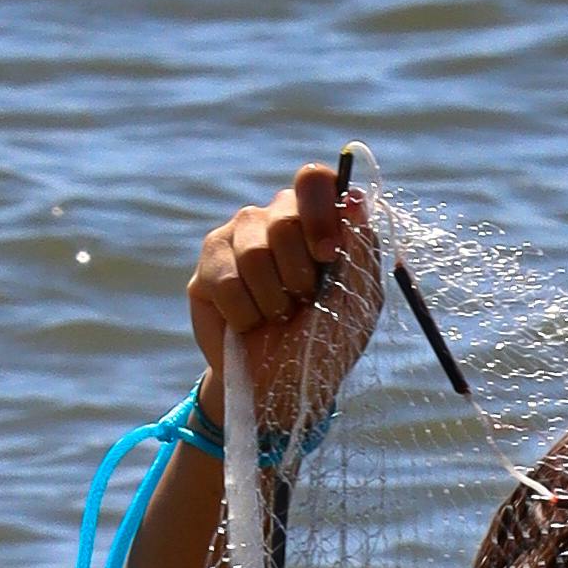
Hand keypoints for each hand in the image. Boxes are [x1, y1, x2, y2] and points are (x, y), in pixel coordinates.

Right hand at [186, 163, 381, 443]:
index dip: (319, 212)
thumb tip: (356, 199)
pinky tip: (249, 323)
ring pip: (254, 252)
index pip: (313, 180)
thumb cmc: (324, 340)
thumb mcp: (356, 300)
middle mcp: (276, 217)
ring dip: (273, 299)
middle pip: (283, 217)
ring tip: (277, 316)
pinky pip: (225, 281)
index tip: (327, 255)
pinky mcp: (207, 266)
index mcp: (317, 218)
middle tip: (303, 301)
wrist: (281, 386)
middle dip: (299, 272)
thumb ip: (359, 249)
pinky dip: (245, 314)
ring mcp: (237, 237)